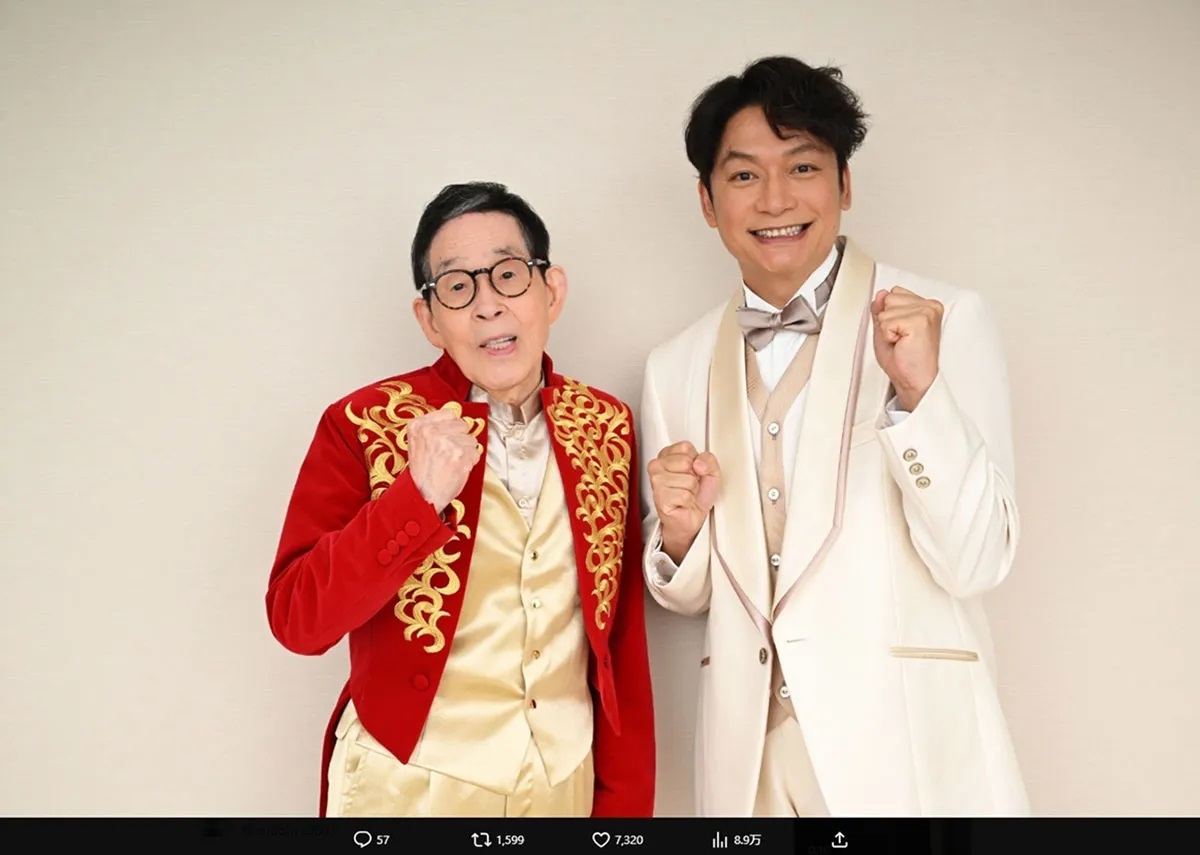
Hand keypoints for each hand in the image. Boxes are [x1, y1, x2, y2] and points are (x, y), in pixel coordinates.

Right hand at [407, 408, 481, 514]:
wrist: (423, 495)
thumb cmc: (422, 473)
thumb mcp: (417, 443)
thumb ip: (433, 427)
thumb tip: (455, 417)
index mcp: (418, 425)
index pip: (450, 413)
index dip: (452, 427)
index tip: (447, 438)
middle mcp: (431, 431)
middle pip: (462, 425)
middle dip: (460, 439)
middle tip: (447, 454)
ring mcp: (446, 442)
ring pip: (471, 439)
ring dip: (466, 452)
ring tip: (451, 462)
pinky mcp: (459, 454)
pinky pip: (475, 453)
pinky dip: (470, 462)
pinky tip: (457, 468)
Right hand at [647, 441, 719, 563]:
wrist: (691, 518)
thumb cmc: (697, 494)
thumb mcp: (711, 471)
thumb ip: (709, 459)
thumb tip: (698, 463)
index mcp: (667, 454)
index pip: (685, 447)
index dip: (696, 462)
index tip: (692, 471)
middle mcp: (657, 466)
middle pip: (686, 462)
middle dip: (694, 477)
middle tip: (688, 485)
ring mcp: (656, 481)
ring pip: (688, 480)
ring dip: (692, 491)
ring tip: (685, 494)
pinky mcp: (660, 497)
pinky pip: (685, 495)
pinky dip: (688, 501)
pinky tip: (682, 503)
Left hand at [870, 285, 943, 410]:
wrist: (916, 382)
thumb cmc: (905, 361)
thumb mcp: (886, 330)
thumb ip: (882, 310)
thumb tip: (880, 294)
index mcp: (926, 305)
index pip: (893, 293)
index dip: (889, 316)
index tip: (901, 333)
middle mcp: (929, 305)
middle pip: (888, 298)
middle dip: (887, 321)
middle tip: (900, 340)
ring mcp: (926, 311)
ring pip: (885, 310)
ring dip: (887, 330)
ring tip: (902, 342)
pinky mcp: (919, 321)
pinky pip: (885, 322)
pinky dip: (887, 336)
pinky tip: (902, 344)